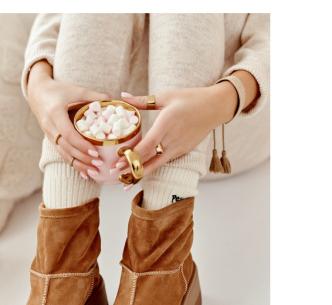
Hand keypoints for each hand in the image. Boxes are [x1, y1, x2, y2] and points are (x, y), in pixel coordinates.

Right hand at [28, 60, 111, 178]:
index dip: (82, 145)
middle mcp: (50, 126)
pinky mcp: (52, 140)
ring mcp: (49, 135)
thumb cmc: (58, 90)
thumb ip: (93, 96)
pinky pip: (63, 154)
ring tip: (94, 172)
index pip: (68, 134)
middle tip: (99, 164)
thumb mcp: (75, 90)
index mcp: (55, 113)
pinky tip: (85, 174)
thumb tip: (113, 100)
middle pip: (67, 147)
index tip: (95, 152)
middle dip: (83, 158)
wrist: (37, 93)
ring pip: (64, 154)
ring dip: (79, 165)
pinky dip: (74, 164)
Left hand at [112, 84, 237, 187]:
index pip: (146, 146)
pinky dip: (151, 167)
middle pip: (149, 160)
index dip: (131, 157)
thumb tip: (122, 96)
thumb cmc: (191, 99)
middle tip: (115, 175)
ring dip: (140, 174)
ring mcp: (178, 148)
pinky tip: (140, 172)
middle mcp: (172, 140)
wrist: (216, 108)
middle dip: (131, 169)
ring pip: (156, 165)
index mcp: (167, 124)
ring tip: (126, 182)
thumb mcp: (167, 97)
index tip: (117, 163)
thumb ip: (143, 101)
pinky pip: (164, 161)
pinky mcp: (182, 152)